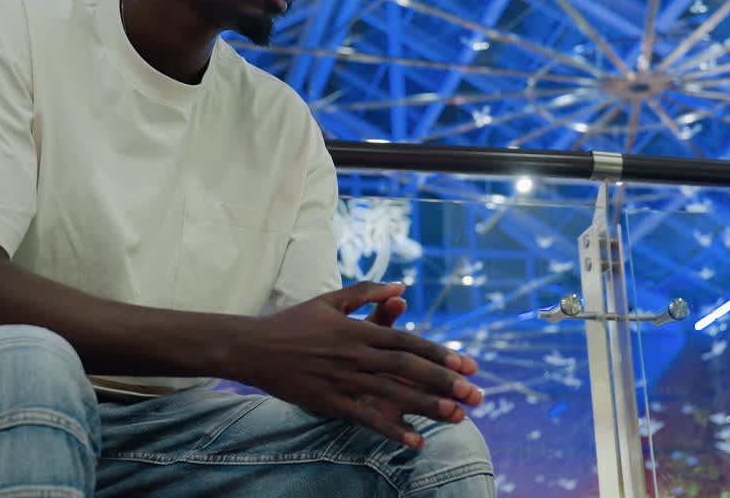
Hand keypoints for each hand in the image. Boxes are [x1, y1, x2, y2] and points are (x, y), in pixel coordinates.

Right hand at [227, 282, 481, 447]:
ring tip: (458, 416)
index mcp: (358, 330)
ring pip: (393, 395)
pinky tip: (416, 441)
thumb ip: (366, 294)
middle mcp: (355, 355)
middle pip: (408, 369)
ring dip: (428, 407)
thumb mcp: (330, 300)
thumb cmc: (293, 322)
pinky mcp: (330, 402)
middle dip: (445, 382)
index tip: (468, 364)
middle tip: (477, 394)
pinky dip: (392, 430)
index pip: (408, 342)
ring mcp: (343, 380)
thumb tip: (402, 288)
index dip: (440, 354)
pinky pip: (366, 418)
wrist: (253, 347)